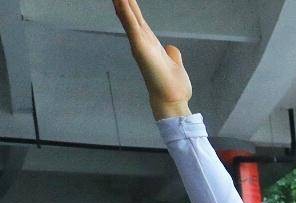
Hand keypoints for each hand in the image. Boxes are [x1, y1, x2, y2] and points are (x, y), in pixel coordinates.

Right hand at [112, 0, 191, 118]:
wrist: (172, 101)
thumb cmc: (173, 87)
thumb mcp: (175, 65)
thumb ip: (172, 55)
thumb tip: (172, 48)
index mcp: (151, 45)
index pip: (140, 22)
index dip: (133, 9)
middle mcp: (142, 43)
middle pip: (132, 17)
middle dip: (124, 2)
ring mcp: (140, 45)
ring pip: (129, 19)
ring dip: (121, 4)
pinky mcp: (140, 48)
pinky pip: (132, 27)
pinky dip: (126, 13)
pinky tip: (120, 0)